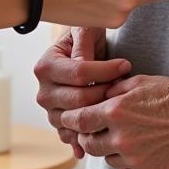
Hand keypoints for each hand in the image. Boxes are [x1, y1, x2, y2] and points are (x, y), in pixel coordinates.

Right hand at [35, 27, 119, 158]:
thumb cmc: (84, 38)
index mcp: (45, 66)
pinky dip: (87, 137)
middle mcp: (43, 91)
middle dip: (106, 91)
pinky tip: (102, 132)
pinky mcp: (61, 125)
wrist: (80, 51)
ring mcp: (51, 111)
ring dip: (101, 111)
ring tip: (116, 99)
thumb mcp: (83, 31)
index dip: (105, 70)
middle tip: (123, 83)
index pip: (79, 73)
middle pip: (79, 98)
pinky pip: (74, 136)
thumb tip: (82, 64)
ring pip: (79, 119)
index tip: (125, 65)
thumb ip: (83, 45)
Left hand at [60, 74, 168, 168]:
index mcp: (117, 112)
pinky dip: (125, 162)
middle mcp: (122, 138)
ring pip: (107, 159)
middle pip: (89, 144)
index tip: (68, 117)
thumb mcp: (139, 82)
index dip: (71, 119)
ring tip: (121, 135)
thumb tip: (96, 94)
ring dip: (108, 148)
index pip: (80, 120)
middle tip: (92, 129)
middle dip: (86, 136)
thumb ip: (113, 89)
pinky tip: (136, 149)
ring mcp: (135, 159)